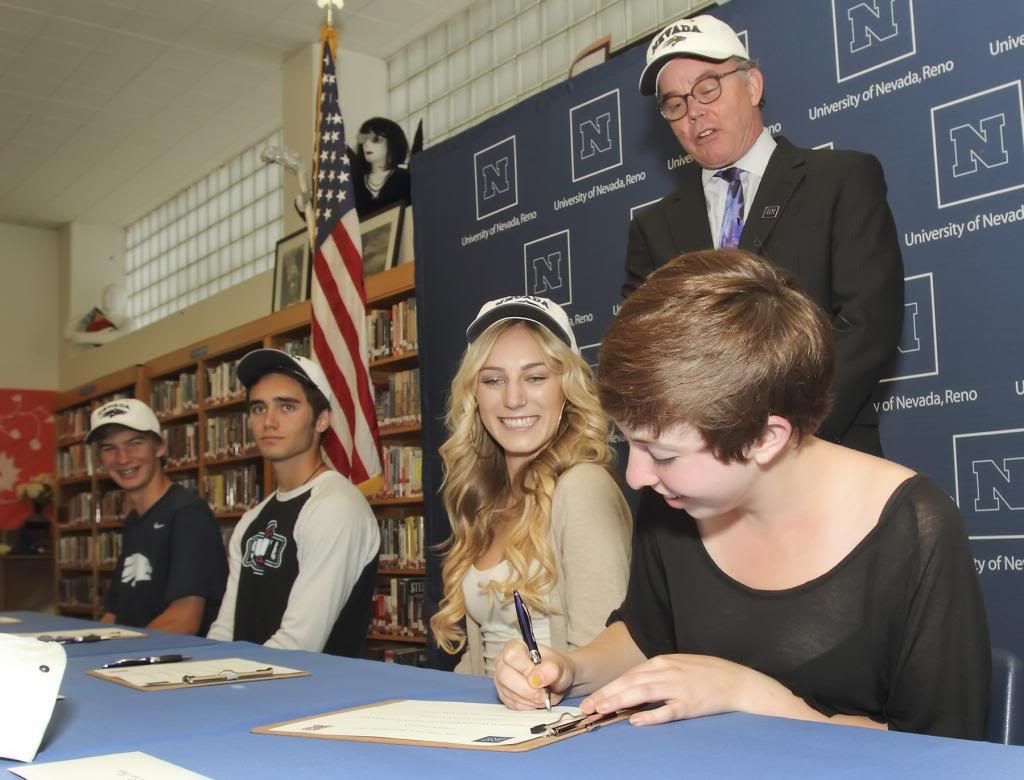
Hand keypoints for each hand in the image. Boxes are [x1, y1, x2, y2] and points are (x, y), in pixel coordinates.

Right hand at [493, 639, 573, 709]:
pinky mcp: (504, 696)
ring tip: (543, 695)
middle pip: (505, 677)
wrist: (557, 680)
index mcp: (515, 646)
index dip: (526, 669)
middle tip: (544, 693)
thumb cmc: (555, 668)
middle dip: (528, 690)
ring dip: (530, 699)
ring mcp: (501, 680)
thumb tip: (535, 679)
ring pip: (509, 693)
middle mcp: (503, 662)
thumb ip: (550, 669)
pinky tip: (536, 699)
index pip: (512, 656)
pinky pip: (512, 704)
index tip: (540, 678)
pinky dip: (528, 706)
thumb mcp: (559, 665)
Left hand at [580, 653, 756, 725]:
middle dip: (606, 695)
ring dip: (620, 701)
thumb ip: (654, 675)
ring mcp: (678, 688)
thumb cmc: (705, 674)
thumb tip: (631, 687)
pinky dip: (650, 716)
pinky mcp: (690, 704)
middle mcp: (667, 672)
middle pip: (630, 682)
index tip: (591, 700)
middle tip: (587, 708)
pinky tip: (636, 721)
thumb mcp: (677, 666)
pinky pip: (667, 710)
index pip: (628, 675)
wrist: (736, 681)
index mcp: (662, 662)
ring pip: (643, 693)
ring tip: (602, 711)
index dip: (608, 688)